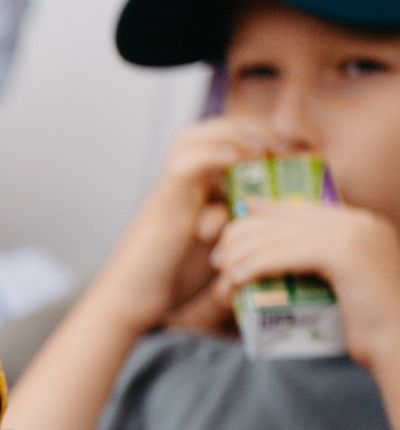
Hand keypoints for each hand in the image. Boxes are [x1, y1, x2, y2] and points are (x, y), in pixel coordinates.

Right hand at [83, 117, 274, 337]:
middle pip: (211, 131)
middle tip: (286, 146)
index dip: (260, 136)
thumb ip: (236, 225)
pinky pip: (185, 165)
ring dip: (233, 137)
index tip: (296, 148)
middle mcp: (181, 184)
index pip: (225, 142)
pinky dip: (212, 156)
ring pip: (193, 138)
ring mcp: (170, 190)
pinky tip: (236, 161)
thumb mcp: (217, 246)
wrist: (132, 298)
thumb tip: (271, 213)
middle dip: (253, 130)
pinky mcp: (164, 203)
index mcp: (196, 189)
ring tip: (263, 151)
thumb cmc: (171, 281)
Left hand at [210, 198, 399, 369]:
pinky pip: (285, 254)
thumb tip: (280, 259)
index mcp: (362, 224)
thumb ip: (323, 262)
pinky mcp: (344, 254)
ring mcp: (354, 235)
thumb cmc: (370, 325)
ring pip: (280, 236)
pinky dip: (254, 265)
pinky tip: (235, 278)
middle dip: (245, 234)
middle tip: (220, 258)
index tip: (234, 222)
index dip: (265, 211)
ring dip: (242, 254)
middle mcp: (359, 222)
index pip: (303, 208)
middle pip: (285, 217)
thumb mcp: (345, 285)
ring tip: (223, 273)